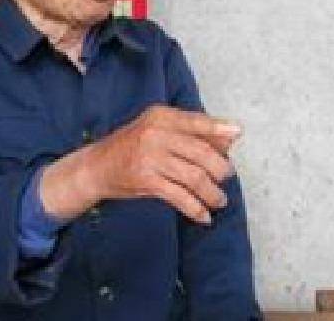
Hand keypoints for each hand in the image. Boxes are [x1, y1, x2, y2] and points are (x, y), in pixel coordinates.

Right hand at [40, 105, 240, 224]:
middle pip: (200, 151)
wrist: (96, 167)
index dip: (218, 127)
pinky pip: (179, 196)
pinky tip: (204, 216)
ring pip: (194, 176)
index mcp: (161, 116)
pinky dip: (195, 208)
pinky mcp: (146, 180)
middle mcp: (156, 133)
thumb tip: (229, 140)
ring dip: (211, 192)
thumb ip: (189, 132)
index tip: (238, 132)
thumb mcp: (157, 130)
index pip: (196, 121)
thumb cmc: (132, 147)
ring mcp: (150, 157)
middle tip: (226, 179)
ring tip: (219, 200)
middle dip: (220, 169)